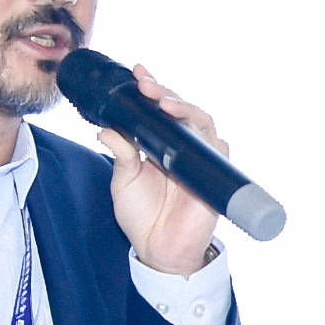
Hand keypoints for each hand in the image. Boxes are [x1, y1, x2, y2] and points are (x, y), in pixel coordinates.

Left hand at [99, 64, 225, 275]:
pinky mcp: (213, 175)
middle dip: (165, 92)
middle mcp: (182, 147)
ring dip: (185, 108)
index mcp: (160, 143)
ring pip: (202, 122)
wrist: (157, 251)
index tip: (137, 73)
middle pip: (182, 109)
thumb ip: (120, 153)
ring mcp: (200, 159)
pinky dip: (207, 136)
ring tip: (164, 102)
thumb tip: (106, 128)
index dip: (153, 88)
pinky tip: (191, 129)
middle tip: (145, 84)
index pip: (160, 109)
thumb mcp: (123, 180)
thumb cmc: (141, 216)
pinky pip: (217, 149)